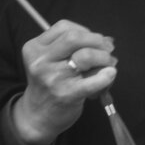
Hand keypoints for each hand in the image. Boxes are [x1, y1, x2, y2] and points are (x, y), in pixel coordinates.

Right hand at [8, 20, 116, 144]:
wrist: (38, 116)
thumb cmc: (50, 85)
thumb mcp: (50, 61)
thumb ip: (73, 47)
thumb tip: (107, 39)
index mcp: (34, 48)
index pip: (63, 27)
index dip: (84, 30)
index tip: (94, 40)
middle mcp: (41, 61)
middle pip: (74, 38)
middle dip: (97, 40)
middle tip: (108, 49)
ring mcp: (53, 78)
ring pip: (85, 55)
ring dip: (104, 57)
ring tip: (109, 64)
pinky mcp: (66, 94)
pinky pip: (93, 81)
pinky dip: (106, 75)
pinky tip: (110, 74)